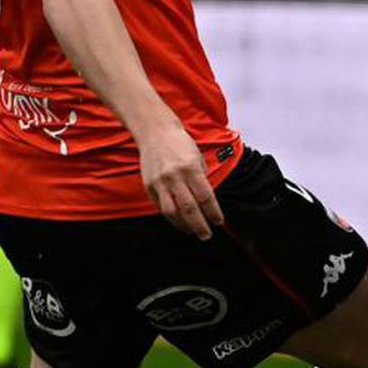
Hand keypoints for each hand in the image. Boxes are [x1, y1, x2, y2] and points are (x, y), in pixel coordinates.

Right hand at [136, 120, 223, 239]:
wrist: (155, 132)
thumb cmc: (180, 145)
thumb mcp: (197, 158)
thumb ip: (201, 180)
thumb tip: (207, 203)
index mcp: (191, 168)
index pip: (206, 197)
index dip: (213, 213)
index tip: (218, 222)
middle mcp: (175, 177)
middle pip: (189, 208)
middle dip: (200, 225)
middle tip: (206, 235)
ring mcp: (160, 182)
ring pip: (172, 212)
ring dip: (183, 225)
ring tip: (192, 231)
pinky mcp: (149, 186)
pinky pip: (160, 207)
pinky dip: (171, 216)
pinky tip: (178, 220)